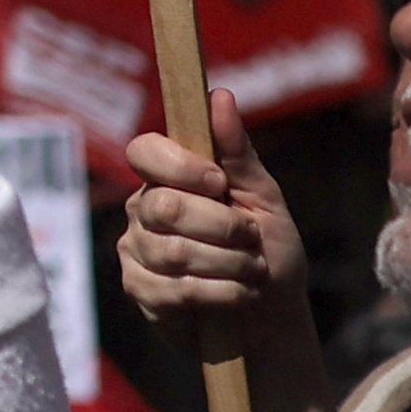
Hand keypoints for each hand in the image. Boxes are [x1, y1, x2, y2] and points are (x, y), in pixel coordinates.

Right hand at [118, 96, 306, 328]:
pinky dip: (221, 293)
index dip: (180, 166)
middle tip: (251, 239)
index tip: (220, 184)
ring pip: (172, 251)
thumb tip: (220, 95)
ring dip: (229, 264)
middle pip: (164, 206)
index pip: (144, 151)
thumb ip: (237, 154)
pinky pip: (174, 289)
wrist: (273, 316)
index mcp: (168, 177)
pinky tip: (240, 295)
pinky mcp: (141, 291)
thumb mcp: (264, 199)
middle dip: (222, 227)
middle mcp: (143, 208)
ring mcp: (136, 250)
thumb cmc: (269, 250)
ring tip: (253, 270)